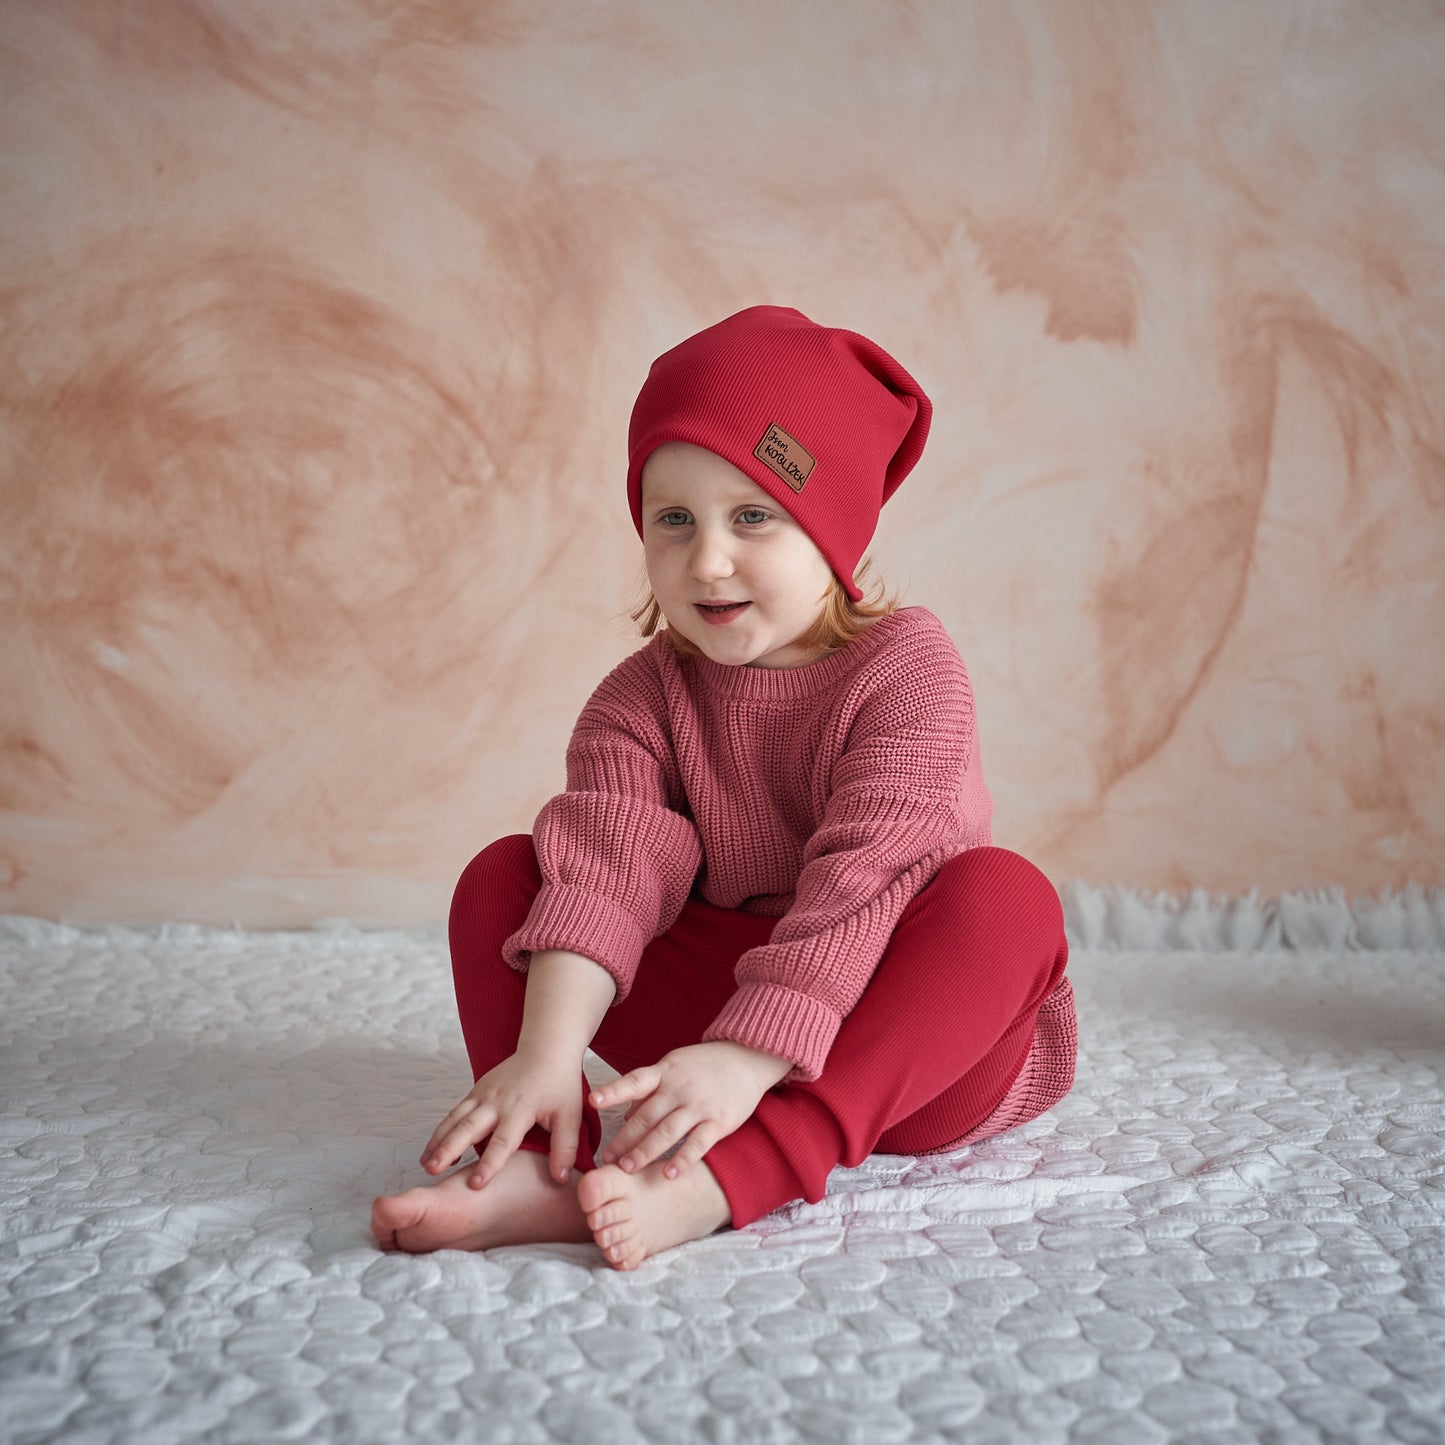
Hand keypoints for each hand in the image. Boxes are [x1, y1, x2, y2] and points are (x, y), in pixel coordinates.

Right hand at [421, 1046, 582, 1189]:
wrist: (546, 1049)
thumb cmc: (559, 1084)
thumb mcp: (571, 1115)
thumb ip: (565, 1147)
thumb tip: (560, 1179)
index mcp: (521, 1109)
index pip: (503, 1141)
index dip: (490, 1164)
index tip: (476, 1184)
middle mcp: (497, 1101)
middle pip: (468, 1128)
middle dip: (449, 1149)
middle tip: (432, 1171)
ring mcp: (483, 1094)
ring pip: (455, 1119)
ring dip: (438, 1141)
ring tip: (425, 1165)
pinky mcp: (476, 1091)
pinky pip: (455, 1112)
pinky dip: (442, 1130)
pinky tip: (432, 1150)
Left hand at [591, 1040, 792, 1178]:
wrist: (748, 1058)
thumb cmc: (705, 1065)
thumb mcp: (674, 1066)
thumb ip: (649, 1089)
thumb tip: (623, 1115)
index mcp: (665, 1072)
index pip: (634, 1081)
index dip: (613, 1091)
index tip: (593, 1100)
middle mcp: (679, 1088)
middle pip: (646, 1116)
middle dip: (624, 1139)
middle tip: (607, 1161)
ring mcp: (699, 1105)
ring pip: (667, 1132)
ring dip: (645, 1152)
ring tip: (628, 1169)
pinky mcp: (719, 1121)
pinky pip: (697, 1143)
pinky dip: (682, 1159)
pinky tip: (669, 1173)